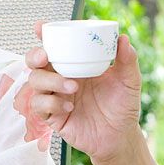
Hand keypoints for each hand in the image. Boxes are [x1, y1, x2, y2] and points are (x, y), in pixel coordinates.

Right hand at [23, 26, 142, 163]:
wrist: (121, 136)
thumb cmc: (123, 106)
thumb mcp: (129, 81)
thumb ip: (128, 60)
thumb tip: (123, 39)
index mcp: (75, 65)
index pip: (54, 46)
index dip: (42, 35)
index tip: (39, 27)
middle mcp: (61, 78)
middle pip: (34, 62)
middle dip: (34, 56)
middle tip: (45, 57)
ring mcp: (54, 97)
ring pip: (34, 82)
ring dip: (50, 81)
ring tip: (73, 87)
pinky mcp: (52, 117)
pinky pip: (40, 106)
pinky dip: (52, 103)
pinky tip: (70, 106)